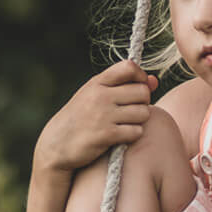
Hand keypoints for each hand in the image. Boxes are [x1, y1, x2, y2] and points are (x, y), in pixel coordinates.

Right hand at [35, 60, 157, 172]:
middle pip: (143, 92)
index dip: (140, 76)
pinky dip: (132, 135)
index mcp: (97, 83)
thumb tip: (155, 80)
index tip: (137, 87)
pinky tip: (121, 136)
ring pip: (144, 112)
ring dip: (139, 121)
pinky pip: (136, 131)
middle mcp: (100, 96)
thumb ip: (125, 86)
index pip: (129, 67)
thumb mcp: (97, 96)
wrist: (56, 145)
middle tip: (131, 111)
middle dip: (143, 102)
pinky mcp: (106, 135)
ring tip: (125, 124)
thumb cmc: (82, 118)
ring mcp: (103, 115)